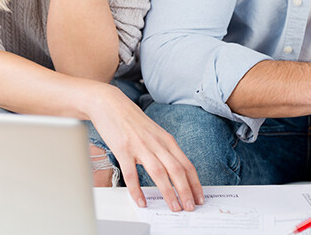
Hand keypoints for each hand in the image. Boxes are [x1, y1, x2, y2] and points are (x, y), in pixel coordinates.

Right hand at [86, 84, 203, 210]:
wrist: (110, 104)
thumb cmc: (132, 121)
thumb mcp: (154, 134)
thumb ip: (164, 150)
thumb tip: (175, 170)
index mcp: (167, 140)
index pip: (186, 164)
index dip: (195, 183)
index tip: (199, 197)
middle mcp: (157, 143)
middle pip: (177, 170)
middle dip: (186, 191)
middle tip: (191, 207)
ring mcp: (140, 146)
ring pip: (159, 173)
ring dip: (168, 192)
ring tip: (174, 207)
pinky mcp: (123, 150)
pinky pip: (132, 174)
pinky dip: (137, 190)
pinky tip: (141, 201)